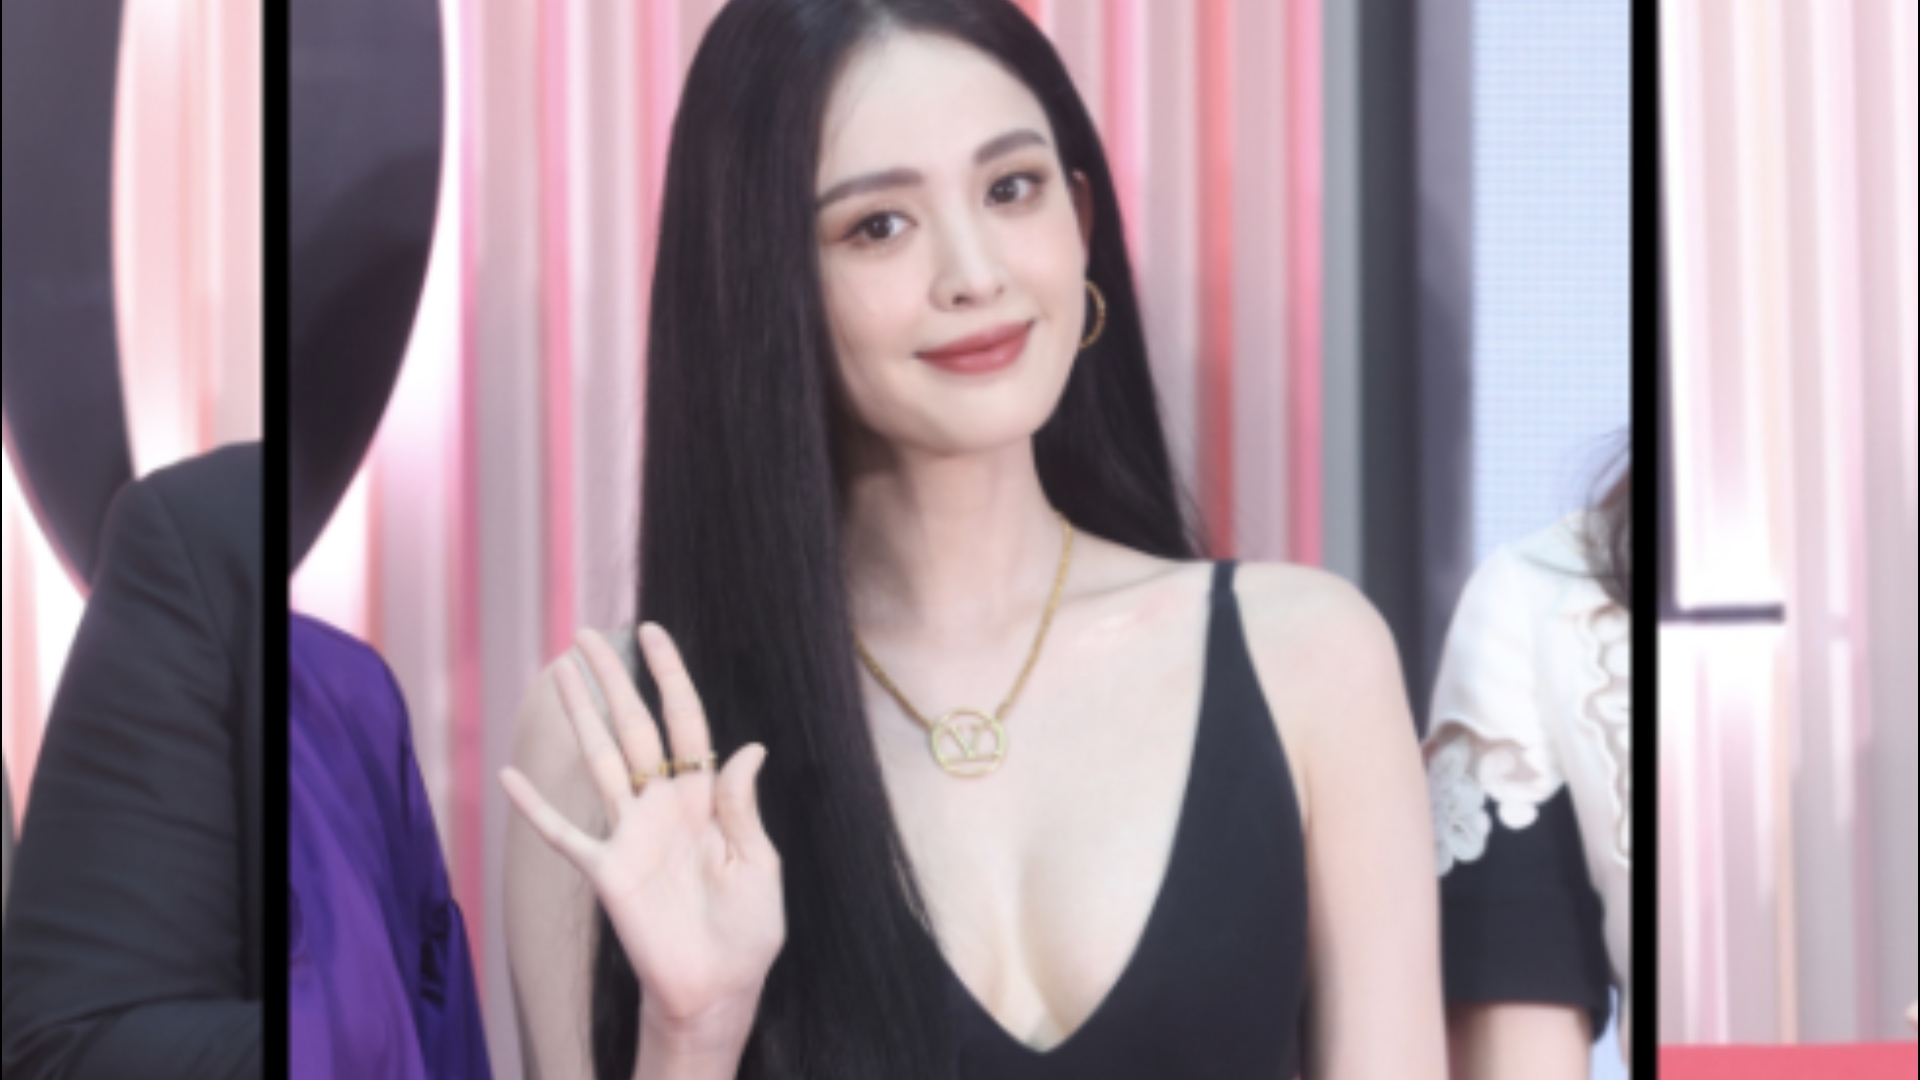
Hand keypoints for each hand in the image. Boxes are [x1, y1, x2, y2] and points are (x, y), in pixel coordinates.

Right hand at [502, 624, 784, 1046]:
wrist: (719, 985)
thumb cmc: (748, 927)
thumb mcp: (759, 863)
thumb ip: (741, 807)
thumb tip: (750, 748)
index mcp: (703, 797)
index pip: (685, 721)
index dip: (669, 676)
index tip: (651, 632)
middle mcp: (662, 804)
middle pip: (633, 728)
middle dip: (612, 681)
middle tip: (586, 636)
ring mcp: (629, 833)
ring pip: (600, 761)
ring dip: (579, 718)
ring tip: (558, 674)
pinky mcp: (605, 870)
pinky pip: (564, 833)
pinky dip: (536, 808)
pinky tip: (510, 777)